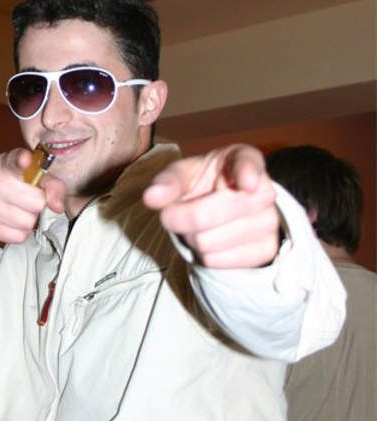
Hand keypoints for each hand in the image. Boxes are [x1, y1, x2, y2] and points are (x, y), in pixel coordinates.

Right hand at [0, 148, 65, 255]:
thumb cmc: (8, 186)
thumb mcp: (31, 177)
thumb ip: (52, 186)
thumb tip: (58, 206)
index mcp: (5, 164)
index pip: (14, 160)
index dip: (21, 160)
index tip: (25, 160)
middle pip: (36, 202)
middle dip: (37, 205)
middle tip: (28, 200)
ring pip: (28, 222)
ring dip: (29, 220)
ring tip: (19, 211)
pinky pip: (19, 236)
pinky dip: (20, 233)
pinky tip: (11, 222)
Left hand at [142, 144, 278, 268]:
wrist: (227, 207)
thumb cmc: (204, 184)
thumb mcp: (183, 174)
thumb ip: (168, 182)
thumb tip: (151, 196)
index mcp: (243, 159)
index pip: (248, 164)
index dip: (247, 174)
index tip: (247, 184)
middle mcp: (264, 190)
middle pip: (208, 215)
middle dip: (180, 218)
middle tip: (174, 213)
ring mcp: (269, 222)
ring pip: (207, 242)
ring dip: (190, 238)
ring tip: (199, 225)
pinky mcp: (266, 249)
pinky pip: (217, 261)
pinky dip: (203, 256)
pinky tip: (212, 240)